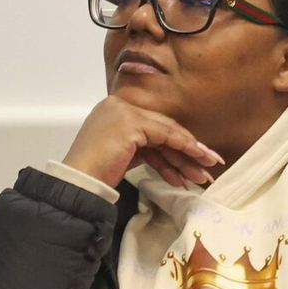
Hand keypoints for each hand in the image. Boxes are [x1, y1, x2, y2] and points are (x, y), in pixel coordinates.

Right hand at [62, 96, 222, 188]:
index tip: (196, 158)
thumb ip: (145, 146)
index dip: (177, 143)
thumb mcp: (124, 153)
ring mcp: (125, 112)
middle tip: (209, 164)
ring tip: (204, 173)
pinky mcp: (131, 124)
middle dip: (188, 150)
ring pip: (167, 133)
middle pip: (163, 129)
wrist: (78, 182)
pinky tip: (194, 164)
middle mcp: (119, 105)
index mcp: (115, 109)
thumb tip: (174, 155)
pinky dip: (182, 150)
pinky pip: (165, 136)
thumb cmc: (96, 173)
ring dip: (188, 155)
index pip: (154, 126)